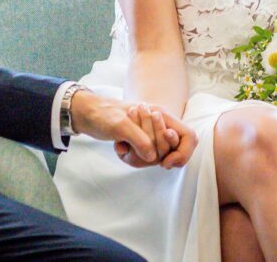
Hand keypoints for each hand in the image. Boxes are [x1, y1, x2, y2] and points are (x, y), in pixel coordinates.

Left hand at [70, 91, 196, 168]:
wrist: (88, 113)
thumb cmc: (104, 113)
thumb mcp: (120, 124)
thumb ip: (139, 139)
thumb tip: (152, 157)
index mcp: (162, 115)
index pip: (189, 138)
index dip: (182, 153)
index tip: (165, 163)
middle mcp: (159, 126)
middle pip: (171, 150)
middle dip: (152, 151)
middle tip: (132, 141)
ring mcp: (149, 136)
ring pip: (156, 157)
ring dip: (138, 156)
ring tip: (123, 143)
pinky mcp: (139, 144)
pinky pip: (142, 159)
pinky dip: (130, 156)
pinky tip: (118, 147)